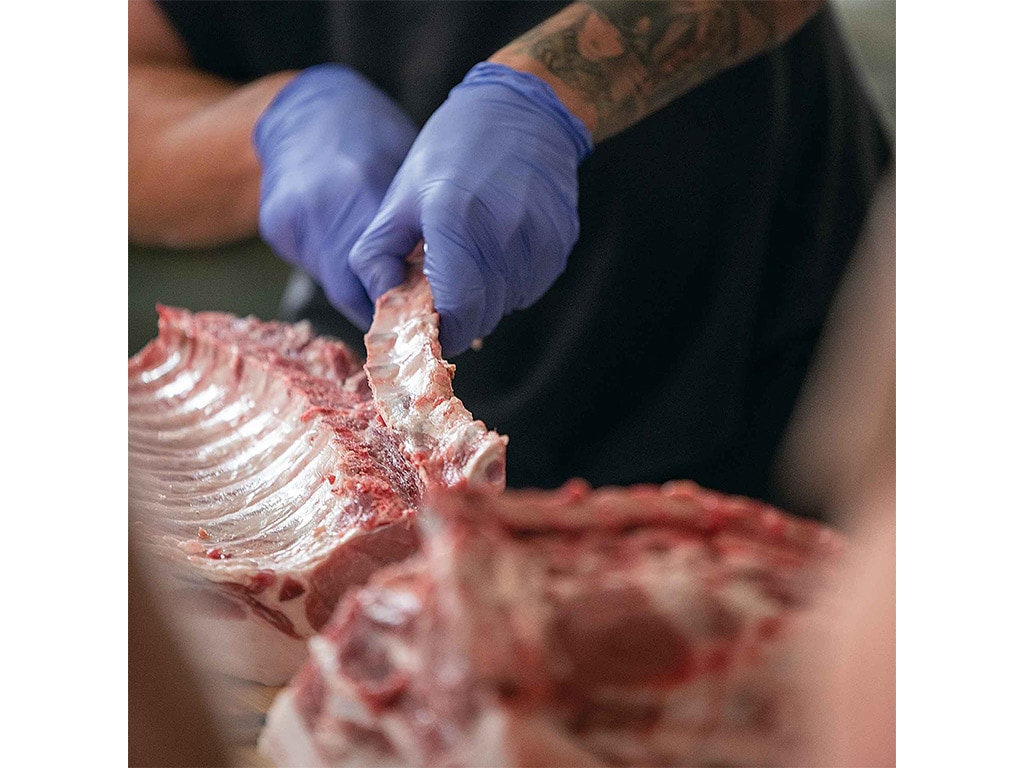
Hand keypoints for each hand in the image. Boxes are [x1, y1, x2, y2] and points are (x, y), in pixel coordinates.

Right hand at [253, 64, 416, 329]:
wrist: (308, 108)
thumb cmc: (374, 136)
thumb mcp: (407, 168)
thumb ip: (414, 224)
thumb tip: (442, 279)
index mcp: (363, 187)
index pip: (385, 271)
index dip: (405, 301)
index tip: (425, 316)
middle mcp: (322, 206)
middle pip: (353, 290)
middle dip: (382, 308)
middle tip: (408, 314)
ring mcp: (292, 219)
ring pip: (332, 284)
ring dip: (359, 291)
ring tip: (386, 283)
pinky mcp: (276, 228)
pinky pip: (314, 266)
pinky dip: (336, 269)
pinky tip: (350, 251)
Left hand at [348, 63, 592, 354]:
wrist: (524, 109)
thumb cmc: (452, 149)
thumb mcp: (400, 195)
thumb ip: (377, 257)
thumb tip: (382, 307)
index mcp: (456, 222)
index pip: (457, 313)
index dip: (440, 331)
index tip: (428, 324)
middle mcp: (505, 236)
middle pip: (483, 317)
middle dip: (459, 315)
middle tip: (443, 288)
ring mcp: (539, 242)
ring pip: (507, 305)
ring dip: (485, 297)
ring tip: (472, 256)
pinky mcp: (561, 243)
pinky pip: (530, 287)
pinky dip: (510, 281)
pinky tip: (499, 244)